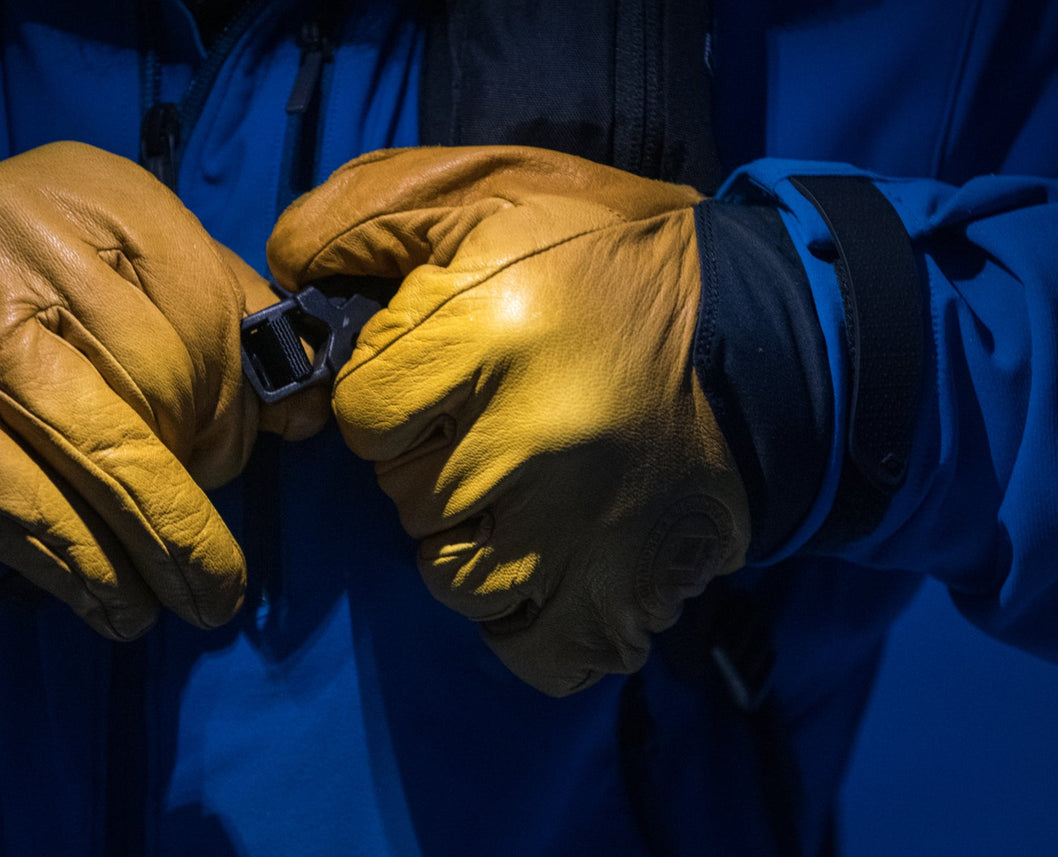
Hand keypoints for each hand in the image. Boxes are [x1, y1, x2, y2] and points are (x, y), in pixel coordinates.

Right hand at [0, 141, 278, 638]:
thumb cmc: (23, 297)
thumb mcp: (121, 264)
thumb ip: (219, 314)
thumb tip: (305, 412)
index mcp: (89, 193)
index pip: (199, 305)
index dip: (232, 402)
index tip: (235, 458)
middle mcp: (18, 240)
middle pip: (153, 383)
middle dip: (196, 489)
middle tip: (222, 576)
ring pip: (92, 456)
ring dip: (148, 551)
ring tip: (185, 604)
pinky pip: (15, 508)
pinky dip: (72, 569)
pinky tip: (110, 602)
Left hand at [268, 146, 750, 694]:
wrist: (772, 338)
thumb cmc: (613, 259)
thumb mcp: (490, 189)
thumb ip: (365, 217)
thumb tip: (284, 268)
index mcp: (491, 332)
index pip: (364, 413)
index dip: (391, 392)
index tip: (441, 373)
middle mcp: (532, 440)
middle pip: (404, 498)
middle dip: (429, 462)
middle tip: (491, 423)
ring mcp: (582, 528)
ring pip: (453, 577)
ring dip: (469, 540)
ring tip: (520, 487)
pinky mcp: (628, 590)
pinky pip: (532, 650)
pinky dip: (525, 621)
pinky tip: (544, 562)